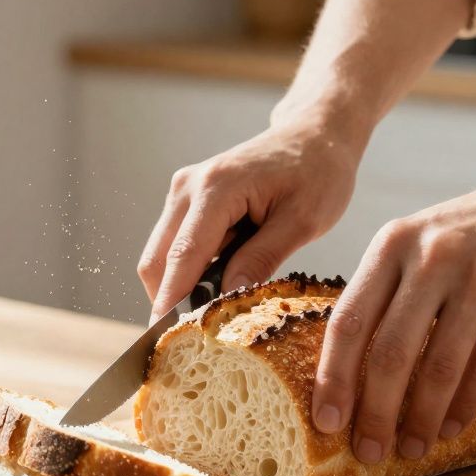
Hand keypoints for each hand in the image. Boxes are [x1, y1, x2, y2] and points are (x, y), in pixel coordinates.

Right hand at [137, 116, 362, 320]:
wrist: (315, 134)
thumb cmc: (318, 171)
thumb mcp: (303, 221)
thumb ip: (262, 259)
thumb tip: (226, 300)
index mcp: (216, 188)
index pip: (182, 256)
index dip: (170, 302)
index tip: (165, 341)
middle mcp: (188, 187)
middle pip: (157, 260)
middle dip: (168, 301)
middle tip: (192, 340)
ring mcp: (183, 192)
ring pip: (162, 255)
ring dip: (181, 286)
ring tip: (217, 309)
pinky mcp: (187, 200)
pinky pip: (176, 245)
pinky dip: (190, 272)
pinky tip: (220, 284)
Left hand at [312, 168, 475, 462]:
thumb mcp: (424, 241)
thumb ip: (390, 290)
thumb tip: (351, 370)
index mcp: (392, 244)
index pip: (348, 321)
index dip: (333, 378)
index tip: (325, 422)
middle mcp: (430, 257)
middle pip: (388, 352)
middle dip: (374, 413)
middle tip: (368, 452)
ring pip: (438, 366)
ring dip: (420, 419)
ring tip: (411, 449)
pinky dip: (464, 405)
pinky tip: (451, 428)